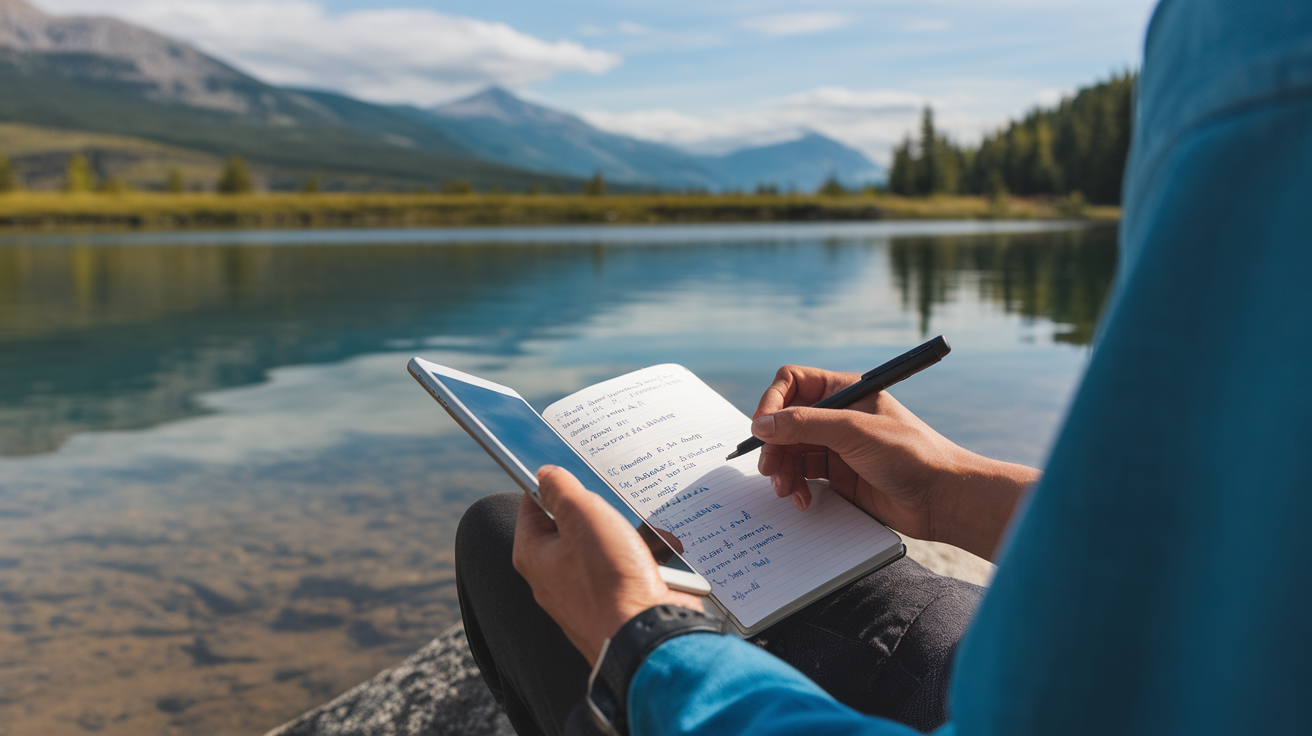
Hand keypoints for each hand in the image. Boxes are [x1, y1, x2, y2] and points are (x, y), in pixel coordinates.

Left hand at [513, 466, 703, 665]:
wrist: (649, 635)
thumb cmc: (609, 582)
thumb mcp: (582, 516)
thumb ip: (562, 488)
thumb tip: (547, 474)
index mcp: (535, 555)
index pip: (533, 505)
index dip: (554, 485)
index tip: (574, 472)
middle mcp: (556, 576)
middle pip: (575, 524)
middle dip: (604, 513)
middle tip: (614, 509)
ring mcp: (588, 592)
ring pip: (609, 546)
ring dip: (633, 537)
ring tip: (644, 537)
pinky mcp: (618, 601)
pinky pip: (631, 568)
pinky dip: (650, 560)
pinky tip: (662, 559)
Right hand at [752, 365, 1039, 559]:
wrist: (941, 498)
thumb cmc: (910, 454)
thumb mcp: (853, 431)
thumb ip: (804, 424)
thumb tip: (760, 424)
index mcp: (844, 391)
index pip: (792, 383)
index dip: (772, 403)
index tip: (763, 429)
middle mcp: (837, 414)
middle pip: (785, 421)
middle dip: (774, 445)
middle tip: (771, 470)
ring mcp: (837, 445)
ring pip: (790, 450)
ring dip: (783, 470)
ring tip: (787, 490)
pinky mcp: (839, 474)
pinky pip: (803, 475)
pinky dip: (797, 486)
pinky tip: (803, 500)